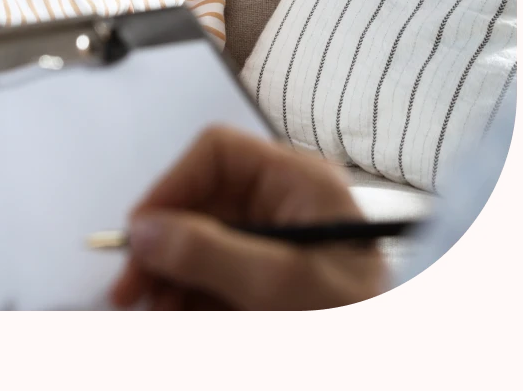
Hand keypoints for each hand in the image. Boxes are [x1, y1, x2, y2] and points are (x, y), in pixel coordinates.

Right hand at [110, 125, 389, 309]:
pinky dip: (182, 299)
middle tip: (128, 286)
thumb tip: (145, 230)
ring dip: (164, 279)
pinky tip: (170, 316)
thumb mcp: (284, 286)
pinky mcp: (261, 288)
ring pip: (194, 247)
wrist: (394, 374)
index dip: (173, 183)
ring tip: (146, 309)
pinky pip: (206, 281)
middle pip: (199, 203)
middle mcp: (280, 207)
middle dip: (161, 245)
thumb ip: (211, 253)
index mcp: (299, 182)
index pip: (219, 153)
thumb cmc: (362, 324)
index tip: (141, 229)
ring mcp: (269, 249)